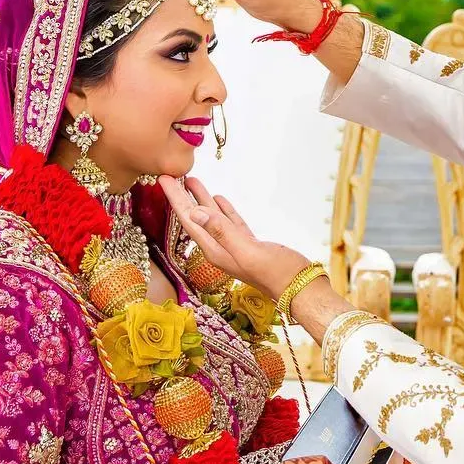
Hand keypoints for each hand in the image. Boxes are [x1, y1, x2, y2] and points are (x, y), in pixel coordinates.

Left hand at [159, 175, 311, 299]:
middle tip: (171, 175)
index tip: (163, 180)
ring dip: (201, 199)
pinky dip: (223, 209)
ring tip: (192, 180)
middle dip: (183, 197)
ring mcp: (235, 246)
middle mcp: (221, 248)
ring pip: (213, 217)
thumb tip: (196, 212)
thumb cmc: (277, 273)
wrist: (300, 288)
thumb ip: (222, 232)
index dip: (176, 199)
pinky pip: (231, 222)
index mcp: (215, 250)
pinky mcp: (250, 243)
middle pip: (196, 217)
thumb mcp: (248, 251)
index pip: (189, 220)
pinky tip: (219, 199)